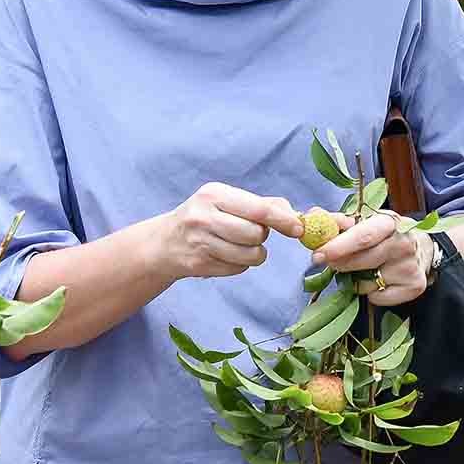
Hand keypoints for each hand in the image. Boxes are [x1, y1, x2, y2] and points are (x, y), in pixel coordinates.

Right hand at [151, 182, 303, 280]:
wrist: (165, 242)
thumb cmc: (204, 216)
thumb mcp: (226, 200)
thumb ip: (261, 204)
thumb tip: (294, 214)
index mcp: (213, 194)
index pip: (258, 209)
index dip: (283, 220)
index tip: (298, 228)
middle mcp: (204, 217)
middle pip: (256, 234)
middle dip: (261, 236)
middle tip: (250, 232)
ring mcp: (200, 243)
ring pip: (250, 255)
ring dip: (254, 253)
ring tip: (239, 245)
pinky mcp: (199, 265)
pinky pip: (238, 269)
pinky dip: (240, 264)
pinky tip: (225, 254)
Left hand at [313, 214, 430, 307]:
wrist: (421, 250)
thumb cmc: (384, 235)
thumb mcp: (366, 222)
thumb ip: (339, 222)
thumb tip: (314, 216)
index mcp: (389, 222)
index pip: (363, 236)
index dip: (339, 246)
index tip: (318, 255)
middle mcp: (404, 243)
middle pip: (363, 261)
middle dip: (340, 264)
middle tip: (329, 264)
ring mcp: (410, 266)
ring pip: (367, 283)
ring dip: (356, 280)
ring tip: (363, 270)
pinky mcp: (414, 286)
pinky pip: (377, 298)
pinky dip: (371, 293)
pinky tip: (379, 281)